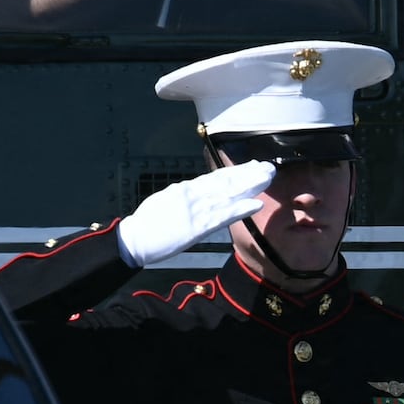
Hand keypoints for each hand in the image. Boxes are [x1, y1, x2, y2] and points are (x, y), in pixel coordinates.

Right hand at [118, 158, 276, 266]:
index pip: (216, 176)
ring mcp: (196, 209)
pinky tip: (255, 204)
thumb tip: (196, 189)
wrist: (135, 239)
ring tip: (267, 178)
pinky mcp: (198, 226)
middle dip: (249, 173)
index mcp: (185, 188)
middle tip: (268, 166)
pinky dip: (241, 209)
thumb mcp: (166, 200)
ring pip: (229, 194)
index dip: (236, 170)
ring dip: (250, 185)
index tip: (252, 165)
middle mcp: (193, 194)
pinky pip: (223, 216)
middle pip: (226, 181)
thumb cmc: (147, 223)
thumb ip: (184, 194)